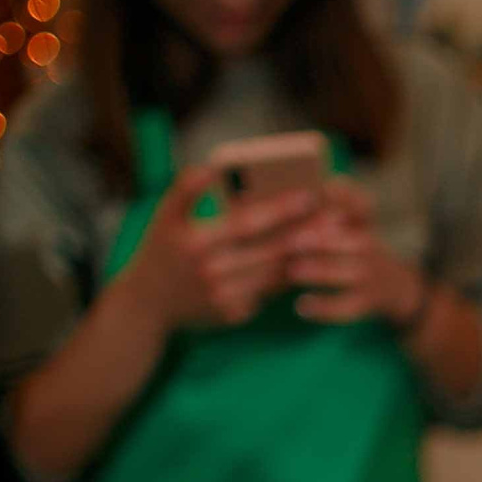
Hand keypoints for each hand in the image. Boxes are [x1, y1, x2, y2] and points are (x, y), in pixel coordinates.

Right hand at [120, 167, 319, 331]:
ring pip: (275, 273)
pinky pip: (268, 292)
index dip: (282, 208)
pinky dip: (288, 275)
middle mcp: (212, 273)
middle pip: (270, 249)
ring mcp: (224, 297)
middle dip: (306, 231)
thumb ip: (185, 188)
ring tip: (332, 235)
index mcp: (197, 243)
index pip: (249, 222)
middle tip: (336, 215)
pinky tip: (312, 260)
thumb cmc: (159, 251)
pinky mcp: (233, 315)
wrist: (146, 305)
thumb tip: (211, 166)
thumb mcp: (162, 216)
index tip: (310, 194)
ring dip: (306, 254)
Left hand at [284, 179, 425, 325]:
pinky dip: (324, 308)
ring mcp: (371, 275)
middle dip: (323, 238)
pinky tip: (301, 306)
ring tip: (293, 270)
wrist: (397, 288)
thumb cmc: (358, 250)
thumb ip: (336, 204)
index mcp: (364, 224)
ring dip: (321, 271)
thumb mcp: (355, 222)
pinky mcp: (367, 301)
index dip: (347, 197)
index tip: (324, 187)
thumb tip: (313, 183)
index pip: (362, 206)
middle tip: (293, 239)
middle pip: (354, 239)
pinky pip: (347, 306)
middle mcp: (371, 246)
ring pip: (349, 272)